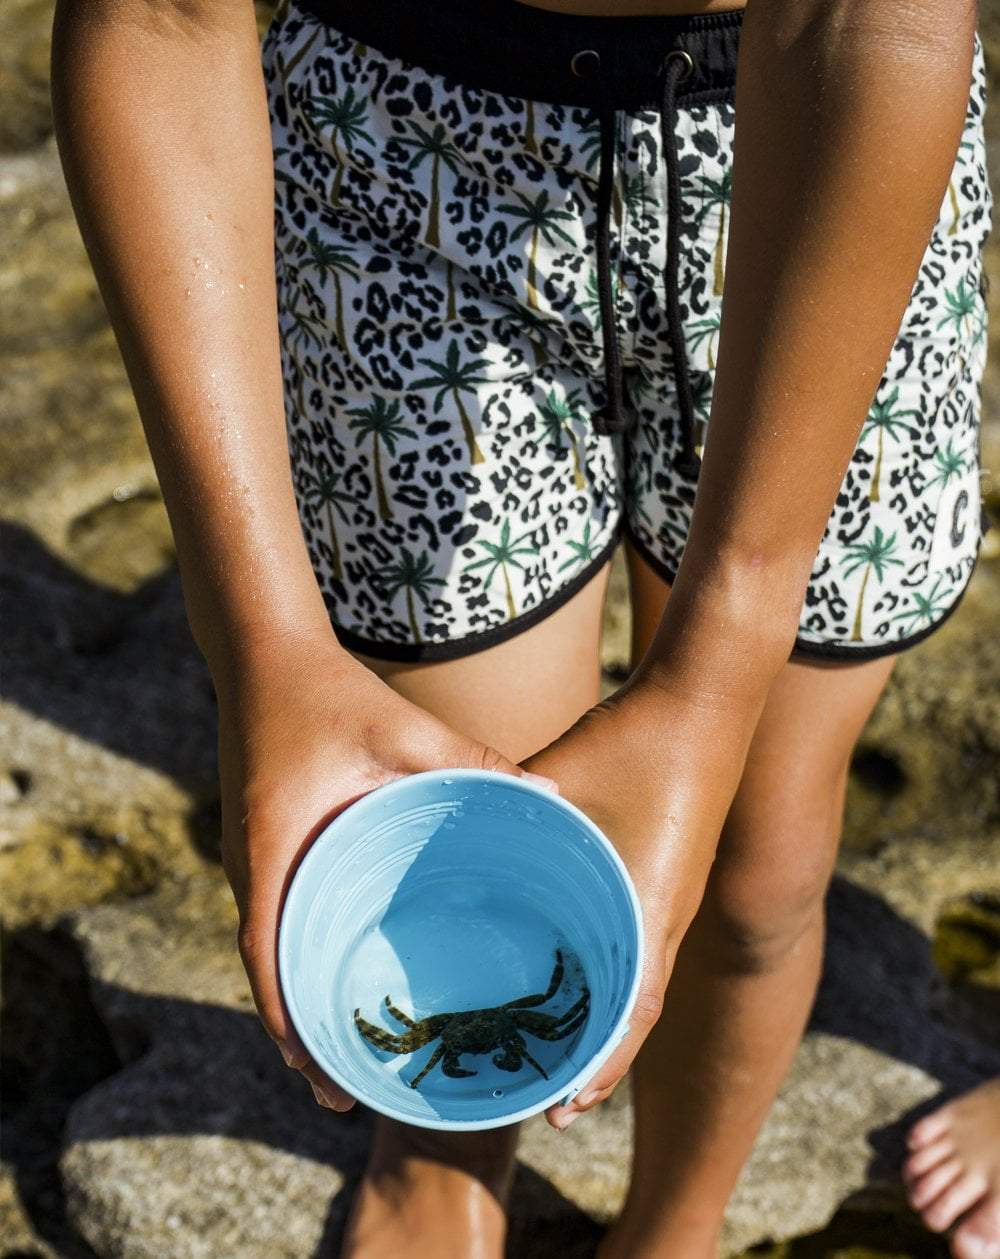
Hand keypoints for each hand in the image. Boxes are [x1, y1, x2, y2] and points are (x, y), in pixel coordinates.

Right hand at [214, 627, 553, 1111]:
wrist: (263, 656)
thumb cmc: (329, 693)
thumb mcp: (404, 729)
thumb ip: (475, 761)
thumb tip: (550, 794)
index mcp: (273, 848)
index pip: (268, 956)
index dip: (290, 1023)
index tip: (322, 1078)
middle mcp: (250, 866)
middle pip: (268, 968)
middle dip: (301, 1031)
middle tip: (346, 1087)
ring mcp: (250, 858)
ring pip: (272, 947)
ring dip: (300, 996)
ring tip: (346, 1048)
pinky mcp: (262, 845)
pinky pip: (279, 915)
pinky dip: (301, 952)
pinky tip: (340, 965)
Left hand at [523, 671, 759, 1130]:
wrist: (709, 701)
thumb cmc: (638, 740)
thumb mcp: (560, 776)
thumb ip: (505, 809)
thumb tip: (443, 836)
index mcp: (648, 909)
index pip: (630, 1014)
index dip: (599, 1068)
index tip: (560, 1112)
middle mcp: (664, 917)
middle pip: (631, 1011)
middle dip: (592, 1059)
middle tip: (543, 1096)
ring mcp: (669, 899)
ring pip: (634, 979)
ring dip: (601, 1021)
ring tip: (553, 1052)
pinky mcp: (667, 876)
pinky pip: (637, 942)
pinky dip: (608, 972)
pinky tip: (573, 968)